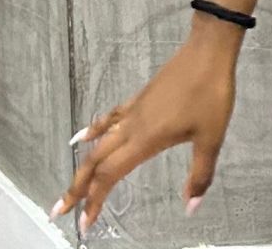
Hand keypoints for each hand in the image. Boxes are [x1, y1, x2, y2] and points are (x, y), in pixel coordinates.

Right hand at [52, 29, 239, 234]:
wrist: (208, 49)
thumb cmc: (210, 92)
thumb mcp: (211, 138)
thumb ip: (200, 174)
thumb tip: (191, 207)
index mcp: (145, 139)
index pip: (110, 175)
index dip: (95, 201)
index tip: (84, 224)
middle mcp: (133, 126)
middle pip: (96, 161)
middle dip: (77, 188)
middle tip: (60, 210)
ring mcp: (134, 110)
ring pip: (99, 141)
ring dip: (83, 165)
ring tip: (71, 184)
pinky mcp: (140, 98)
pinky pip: (110, 119)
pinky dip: (94, 131)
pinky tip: (84, 136)